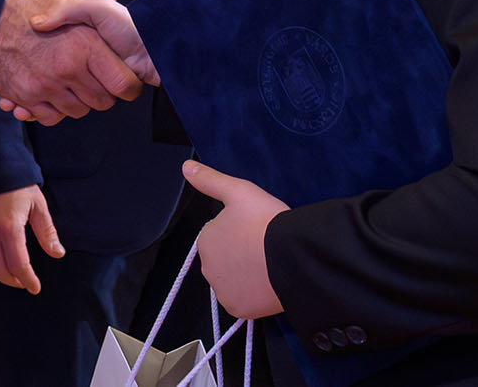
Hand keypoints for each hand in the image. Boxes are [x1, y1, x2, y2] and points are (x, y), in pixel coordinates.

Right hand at [0, 186, 61, 294]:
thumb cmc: (16, 183)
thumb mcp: (37, 203)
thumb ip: (46, 231)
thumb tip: (58, 253)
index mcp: (10, 227)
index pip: (19, 265)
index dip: (28, 280)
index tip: (35, 287)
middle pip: (1, 269)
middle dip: (14, 280)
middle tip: (23, 282)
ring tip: (9, 275)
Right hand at [2, 0, 158, 120]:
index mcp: (83, 43)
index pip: (123, 83)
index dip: (128, 84)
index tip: (122, 78)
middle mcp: (66, 69)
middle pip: (102, 102)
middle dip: (102, 92)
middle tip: (95, 78)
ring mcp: (44, 86)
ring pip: (77, 111)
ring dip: (77, 100)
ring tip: (70, 81)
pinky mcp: (24, 96)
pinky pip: (50, 116)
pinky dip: (53, 108)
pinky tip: (50, 90)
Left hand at [182, 161, 285, 319]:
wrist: (291, 257)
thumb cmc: (266, 221)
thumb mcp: (239, 192)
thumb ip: (210, 180)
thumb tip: (185, 168)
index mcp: (205, 240)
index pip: (221, 235)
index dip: (241, 231)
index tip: (257, 229)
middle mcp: (207, 268)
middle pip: (226, 259)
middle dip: (240, 254)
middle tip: (264, 247)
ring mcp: (222, 291)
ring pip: (234, 280)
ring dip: (246, 274)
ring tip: (268, 264)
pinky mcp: (238, 309)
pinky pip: (243, 300)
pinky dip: (253, 294)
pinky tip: (267, 282)